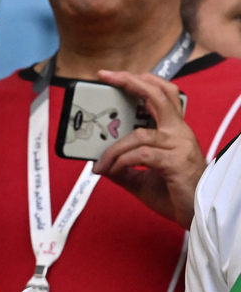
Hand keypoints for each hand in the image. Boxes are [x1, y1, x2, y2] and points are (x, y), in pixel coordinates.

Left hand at [92, 69, 204, 227]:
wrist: (194, 215)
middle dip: (130, 82)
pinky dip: (121, 161)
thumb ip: (122, 167)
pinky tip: (111, 170)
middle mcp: (179, 132)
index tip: (115, 75)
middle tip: (106, 78)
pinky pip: (141, 155)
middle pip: (158, 96)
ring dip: (112, 150)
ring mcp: (180, 145)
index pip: (162, 95)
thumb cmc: (173, 194)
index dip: (141, 81)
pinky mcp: (176, 162)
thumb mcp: (140, 178)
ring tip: (100, 165)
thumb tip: (97, 161)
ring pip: (138, 135)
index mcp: (174, 131)